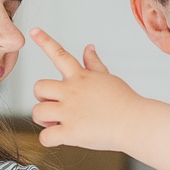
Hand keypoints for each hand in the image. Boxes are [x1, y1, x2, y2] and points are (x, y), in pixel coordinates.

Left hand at [29, 27, 144, 151]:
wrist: (135, 123)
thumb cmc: (124, 102)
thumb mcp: (108, 78)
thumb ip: (93, 64)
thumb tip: (88, 48)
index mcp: (81, 77)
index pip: (59, 54)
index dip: (45, 41)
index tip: (33, 30)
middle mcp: (72, 91)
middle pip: (39, 87)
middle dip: (42, 97)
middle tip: (54, 106)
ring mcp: (69, 112)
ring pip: (37, 112)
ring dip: (43, 119)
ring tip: (56, 123)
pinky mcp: (70, 132)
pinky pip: (45, 137)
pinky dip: (48, 139)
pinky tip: (59, 138)